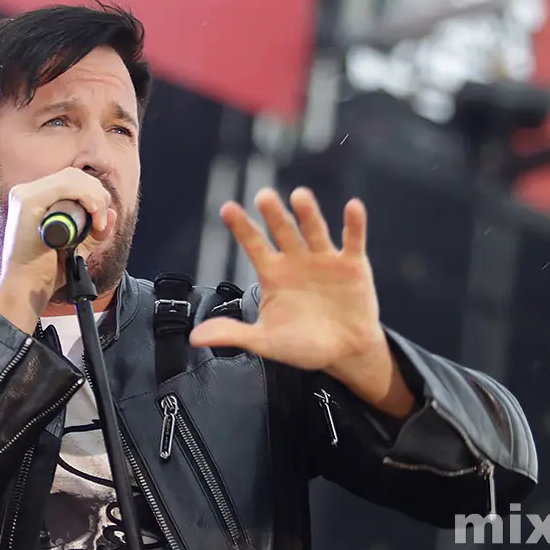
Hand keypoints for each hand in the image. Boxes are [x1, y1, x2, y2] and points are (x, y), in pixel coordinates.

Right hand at [0, 168, 116, 331]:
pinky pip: (65, 186)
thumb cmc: (45, 270)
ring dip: (95, 198)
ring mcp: (25, 194)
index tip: (101, 223)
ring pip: (72, 178)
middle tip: (102, 225)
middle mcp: (27, 192)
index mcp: (36, 198)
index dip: (94, 196)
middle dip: (98, 196)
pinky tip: (92, 215)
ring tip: (98, 225)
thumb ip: (95, 229)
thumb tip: (111, 212)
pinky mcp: (27, 201)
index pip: (73, 181)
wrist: (28, 288)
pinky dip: (86, 197)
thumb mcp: (78, 245)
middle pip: (75, 176)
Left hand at [189, 187, 387, 377]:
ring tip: (299, 196)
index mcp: (273, 274)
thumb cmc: (303, 345)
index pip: (253, 245)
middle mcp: (296, 260)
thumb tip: (195, 337)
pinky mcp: (352, 265)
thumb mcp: (266, 342)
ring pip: (314, 231)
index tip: (227, 208)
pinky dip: (354, 224)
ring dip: (308, 214)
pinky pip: (353, 241)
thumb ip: (234, 334)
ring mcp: (324, 259)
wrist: (345, 353)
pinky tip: (352, 207)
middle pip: (283, 231)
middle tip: (264, 196)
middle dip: (274, 214)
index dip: (242, 227)